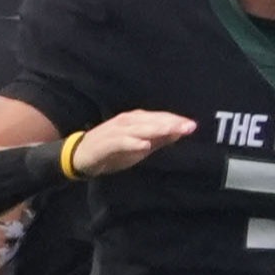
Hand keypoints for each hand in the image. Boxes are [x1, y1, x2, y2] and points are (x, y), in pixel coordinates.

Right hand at [67, 112, 196, 178]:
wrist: (82, 156)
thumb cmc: (113, 151)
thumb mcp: (140, 146)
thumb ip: (158, 140)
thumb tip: (179, 132)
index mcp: (136, 120)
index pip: (159, 118)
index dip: (176, 121)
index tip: (193, 126)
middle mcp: (127, 121)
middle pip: (152, 121)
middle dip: (171, 123)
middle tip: (189, 127)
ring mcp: (115, 131)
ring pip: (138, 128)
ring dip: (155, 129)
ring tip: (172, 131)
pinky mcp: (106, 143)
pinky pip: (121, 142)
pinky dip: (133, 143)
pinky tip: (144, 145)